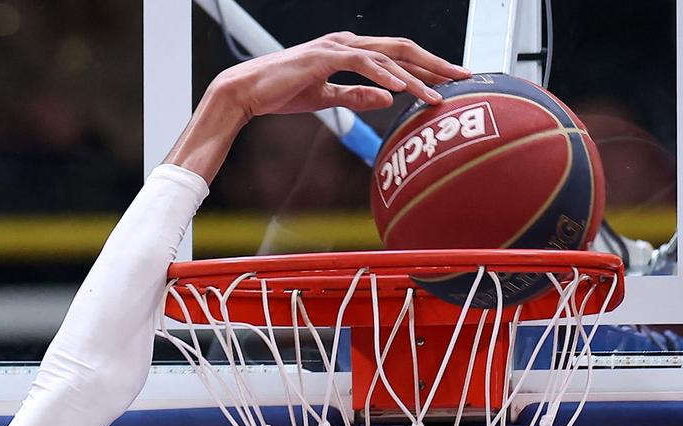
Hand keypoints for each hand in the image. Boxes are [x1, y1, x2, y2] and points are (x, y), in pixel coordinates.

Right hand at [212, 32, 470, 118]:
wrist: (245, 92)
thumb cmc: (280, 94)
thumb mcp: (325, 98)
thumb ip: (356, 97)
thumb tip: (389, 99)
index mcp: (348, 51)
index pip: (396, 56)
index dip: (426, 67)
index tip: (450, 80)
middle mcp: (346, 43)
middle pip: (402, 49)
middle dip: (435, 63)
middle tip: (464, 77)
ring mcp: (336, 47)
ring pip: (387, 57)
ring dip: (415, 77)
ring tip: (437, 95)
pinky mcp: (324, 57)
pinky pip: (363, 63)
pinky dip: (384, 75)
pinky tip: (402, 89)